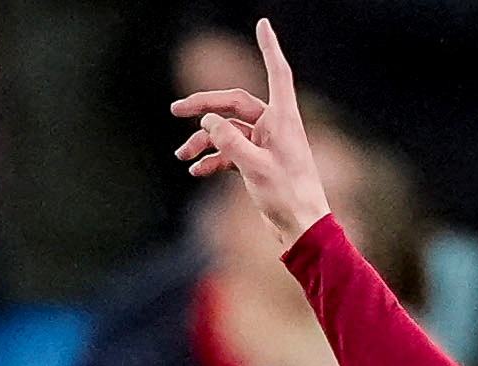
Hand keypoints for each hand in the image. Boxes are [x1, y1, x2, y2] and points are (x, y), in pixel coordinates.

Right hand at [172, 19, 330, 246]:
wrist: (302, 230)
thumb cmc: (288, 198)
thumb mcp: (255, 168)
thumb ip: (230, 141)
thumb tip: (208, 120)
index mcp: (284, 121)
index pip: (277, 73)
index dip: (269, 47)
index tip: (263, 23)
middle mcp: (276, 128)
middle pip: (235, 104)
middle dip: (204, 106)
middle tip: (175, 110)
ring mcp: (267, 145)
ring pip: (228, 130)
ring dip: (204, 141)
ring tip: (182, 156)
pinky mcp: (260, 163)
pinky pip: (231, 152)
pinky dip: (213, 159)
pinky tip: (196, 171)